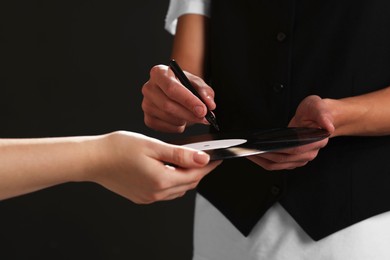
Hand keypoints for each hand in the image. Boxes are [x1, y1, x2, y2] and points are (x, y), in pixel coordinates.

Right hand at [88, 131, 220, 203]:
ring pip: (177, 189)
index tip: (218, 158)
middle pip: (187, 184)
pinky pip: (165, 192)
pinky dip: (173, 181)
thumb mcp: (153, 146)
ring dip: (186, 177)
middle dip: (199, 172)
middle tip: (206, 158)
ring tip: (189, 161)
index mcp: (161, 180)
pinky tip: (170, 169)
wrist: (93, 159)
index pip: (195, 175)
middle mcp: (156, 193)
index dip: (208, 166)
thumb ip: (180, 154)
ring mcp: (148, 197)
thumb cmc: (118, 148)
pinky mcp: (141, 197)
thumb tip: (203, 159)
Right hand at [141, 65, 215, 132]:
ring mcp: (146, 104)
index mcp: (159, 73)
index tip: (203, 110)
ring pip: (167, 118)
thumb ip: (205, 91)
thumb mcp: (196, 83)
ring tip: (192, 116)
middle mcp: (148, 88)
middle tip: (204, 118)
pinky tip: (182, 120)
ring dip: (185, 120)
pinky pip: (164, 128)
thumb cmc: (184, 85)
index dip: (188, 101)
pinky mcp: (148, 118)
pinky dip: (177, 127)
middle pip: (168, 105)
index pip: (172, 88)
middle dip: (189, 114)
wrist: (175, 91)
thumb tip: (210, 104)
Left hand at [248, 95, 334, 169]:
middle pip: (283, 159)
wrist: (319, 117)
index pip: (294, 149)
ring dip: (262, 160)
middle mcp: (309, 153)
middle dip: (264, 155)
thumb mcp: (318, 106)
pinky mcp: (293, 159)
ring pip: (278, 165)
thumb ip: (323, 115)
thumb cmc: (317, 111)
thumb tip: (328, 127)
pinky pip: (277, 164)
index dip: (276, 149)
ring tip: (249, 152)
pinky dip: (265, 161)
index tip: (262, 147)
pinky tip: (255, 154)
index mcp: (316, 141)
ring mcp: (301, 158)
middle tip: (249, 149)